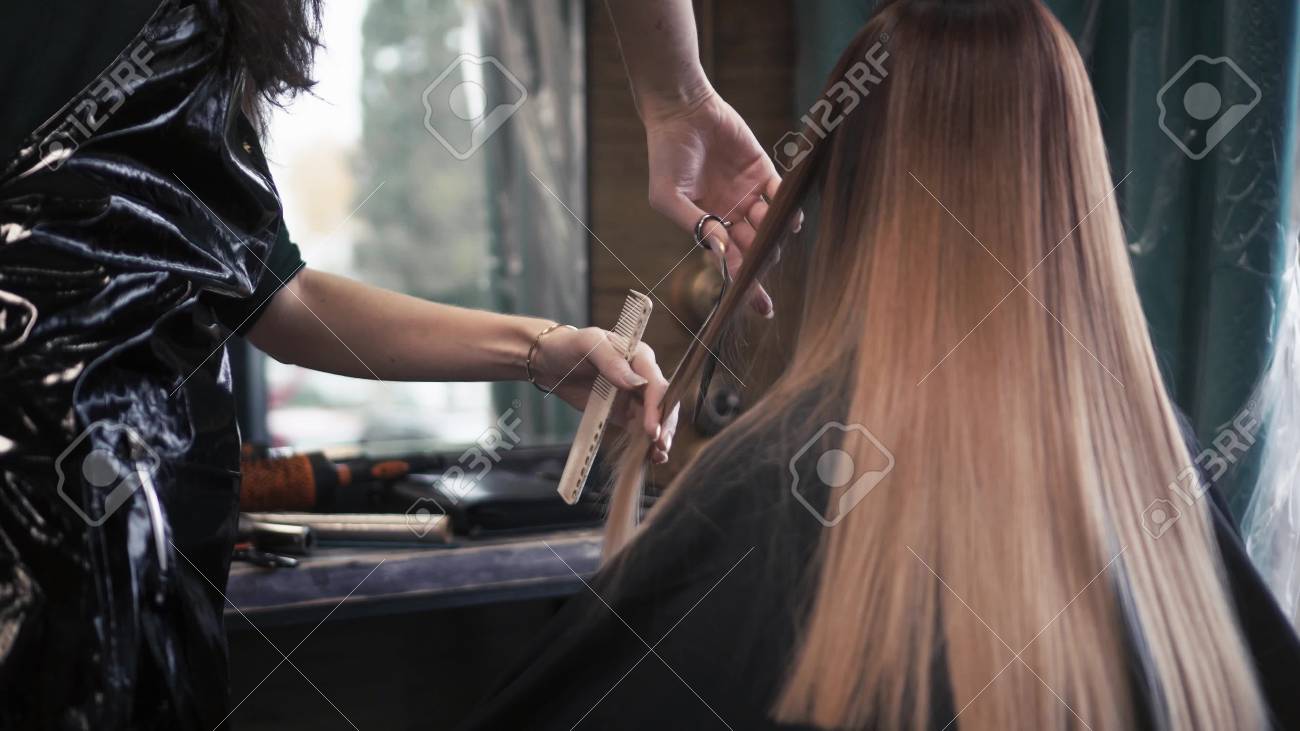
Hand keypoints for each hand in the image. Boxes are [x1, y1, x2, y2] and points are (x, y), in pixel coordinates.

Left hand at [530, 326, 679, 463]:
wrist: (549, 362)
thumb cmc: (568, 346)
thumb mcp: (587, 344)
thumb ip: (610, 360)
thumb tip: (635, 383)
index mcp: (639, 356)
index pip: (656, 383)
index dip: (657, 406)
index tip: (652, 428)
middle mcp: (642, 376)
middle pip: (663, 403)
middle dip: (664, 425)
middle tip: (660, 446)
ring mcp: (635, 396)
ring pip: (656, 419)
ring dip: (660, 437)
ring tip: (658, 456)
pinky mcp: (624, 413)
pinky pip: (640, 429)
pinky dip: (646, 444)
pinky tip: (650, 457)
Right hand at [643, 88, 784, 316]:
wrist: (681, 112)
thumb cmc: (665, 155)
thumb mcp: (667, 196)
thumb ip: (694, 223)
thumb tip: (721, 251)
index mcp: (707, 225)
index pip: (730, 262)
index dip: (746, 286)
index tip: (759, 308)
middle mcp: (730, 214)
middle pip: (753, 249)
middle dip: (757, 259)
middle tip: (755, 255)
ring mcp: (748, 194)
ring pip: (768, 226)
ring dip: (768, 233)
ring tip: (757, 222)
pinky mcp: (763, 171)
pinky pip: (780, 195)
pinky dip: (786, 207)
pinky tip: (787, 217)